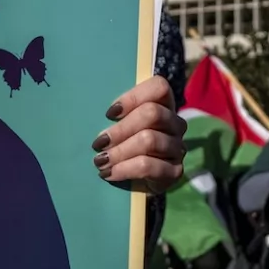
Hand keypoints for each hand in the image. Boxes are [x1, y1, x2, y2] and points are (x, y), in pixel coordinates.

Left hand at [92, 76, 184, 193]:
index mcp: (164, 105)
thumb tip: (91, 115)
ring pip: (150, 140)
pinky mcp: (175, 171)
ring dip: (120, 151)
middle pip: (153, 113)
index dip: (133, 97)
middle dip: (121, 129)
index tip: (109, 114)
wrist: (137, 181)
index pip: (159, 87)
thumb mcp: (119, 127)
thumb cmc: (125, 147)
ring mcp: (178, 147)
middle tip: (99, 142)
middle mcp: (176, 123)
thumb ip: (115, 116)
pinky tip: (110, 173)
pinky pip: (148, 166)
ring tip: (101, 161)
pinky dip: (125, 169)